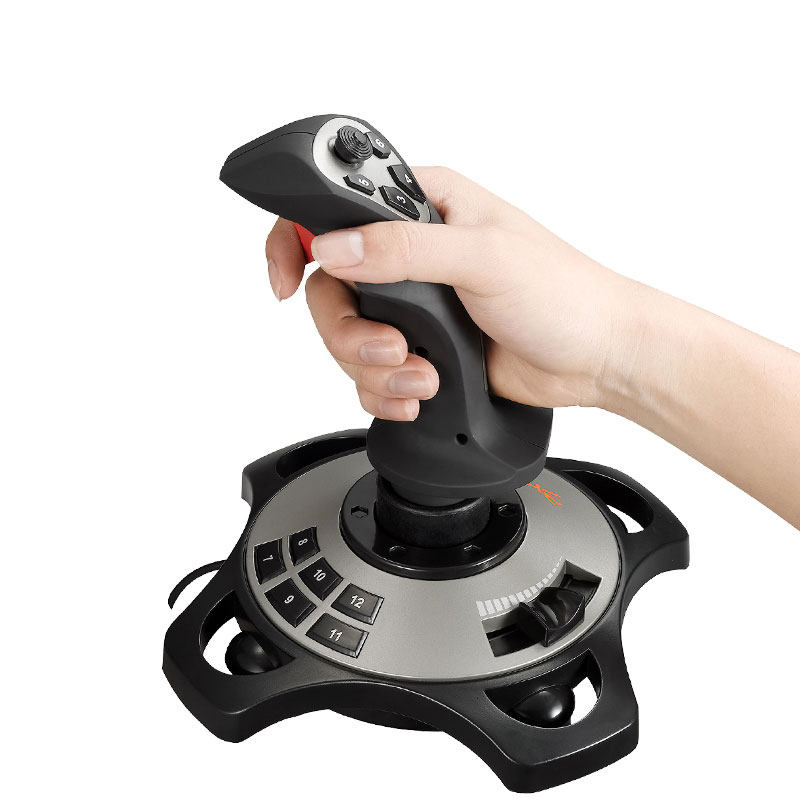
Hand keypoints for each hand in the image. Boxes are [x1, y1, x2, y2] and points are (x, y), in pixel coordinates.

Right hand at [264, 167, 640, 420]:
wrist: (595, 357)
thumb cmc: (564, 293)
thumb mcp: (483, 257)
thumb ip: (403, 250)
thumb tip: (334, 248)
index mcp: (425, 208)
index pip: (333, 209)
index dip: (296, 241)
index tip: (284, 280)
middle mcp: (410, 254)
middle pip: (329, 289)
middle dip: (348, 331)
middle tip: (393, 348)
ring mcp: (413, 306)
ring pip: (345, 337)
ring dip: (374, 367)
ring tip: (422, 376)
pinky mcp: (421, 349)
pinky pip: (370, 373)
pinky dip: (387, 390)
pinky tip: (421, 393)